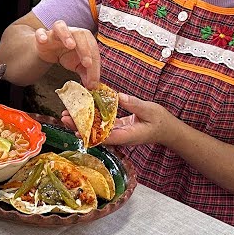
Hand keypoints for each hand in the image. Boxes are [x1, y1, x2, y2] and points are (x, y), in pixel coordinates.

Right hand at [33, 20, 100, 87]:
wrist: (48, 51)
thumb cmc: (66, 55)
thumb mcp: (78, 66)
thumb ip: (86, 74)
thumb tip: (93, 85)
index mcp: (84, 38)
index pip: (92, 47)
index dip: (95, 62)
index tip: (93, 77)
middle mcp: (71, 32)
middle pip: (80, 34)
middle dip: (85, 49)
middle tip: (87, 64)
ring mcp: (56, 33)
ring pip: (61, 27)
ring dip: (67, 35)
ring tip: (71, 45)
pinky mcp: (42, 36)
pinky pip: (40, 32)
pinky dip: (41, 35)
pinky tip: (43, 41)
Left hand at [58, 93, 178, 146]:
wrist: (168, 130)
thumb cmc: (161, 121)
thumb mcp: (150, 110)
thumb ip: (134, 104)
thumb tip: (118, 96)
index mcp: (127, 136)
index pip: (105, 137)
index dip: (89, 133)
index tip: (76, 128)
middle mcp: (120, 137)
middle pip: (95, 135)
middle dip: (79, 127)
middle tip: (65, 117)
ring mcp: (118, 133)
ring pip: (96, 130)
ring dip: (82, 123)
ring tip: (66, 115)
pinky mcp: (118, 128)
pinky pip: (102, 125)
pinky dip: (92, 119)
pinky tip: (82, 112)